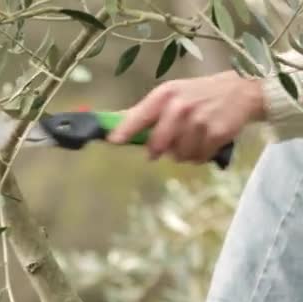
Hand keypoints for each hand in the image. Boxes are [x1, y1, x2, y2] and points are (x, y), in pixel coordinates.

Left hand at [107, 71, 264, 162]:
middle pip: (156, 144)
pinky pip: (197, 158)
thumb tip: (117, 124)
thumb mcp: (172, 94)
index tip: (112, 141)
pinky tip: (206, 141)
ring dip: (182, 153)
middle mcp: (179, 106)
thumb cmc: (199, 94)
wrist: (242, 90)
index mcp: (165, 95)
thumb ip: (146, 111)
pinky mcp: (215, 133)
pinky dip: (199, 155)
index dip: (124, 131)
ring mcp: (198, 121)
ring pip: (178, 155)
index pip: (139, 116)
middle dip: (157, 150)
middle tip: (162, 148)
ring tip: (192, 138)